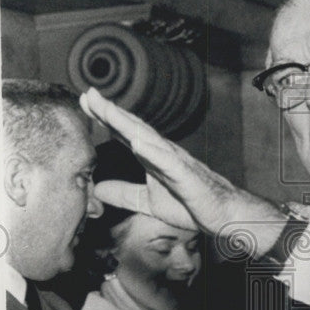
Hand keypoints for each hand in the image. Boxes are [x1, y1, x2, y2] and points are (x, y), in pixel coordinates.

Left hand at [80, 87, 298, 256]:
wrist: (224, 215)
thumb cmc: (191, 205)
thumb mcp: (148, 201)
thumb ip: (125, 193)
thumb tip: (97, 190)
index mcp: (154, 157)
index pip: (125, 133)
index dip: (105, 118)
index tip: (85, 102)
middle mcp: (163, 153)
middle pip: (133, 128)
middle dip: (111, 111)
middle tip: (89, 93)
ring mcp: (176, 162)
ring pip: (148, 138)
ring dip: (127, 124)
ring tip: (106, 110)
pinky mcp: (187, 178)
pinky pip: (169, 164)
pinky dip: (153, 152)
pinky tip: (137, 143)